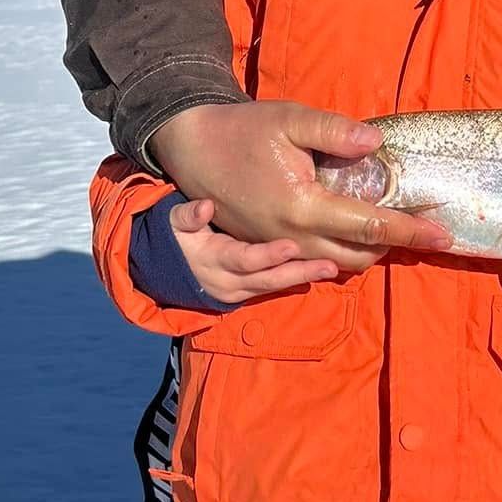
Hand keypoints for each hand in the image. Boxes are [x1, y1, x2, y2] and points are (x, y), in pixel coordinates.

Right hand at [152, 100, 450, 272]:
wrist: (193, 148)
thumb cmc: (243, 130)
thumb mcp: (290, 119)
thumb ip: (335, 132)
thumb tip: (376, 143)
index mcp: (303, 207)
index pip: (369, 226)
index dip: (410, 231)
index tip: (443, 235)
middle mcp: (292, 238)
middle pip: (359, 257)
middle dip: (394, 246)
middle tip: (421, 225)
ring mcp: (278, 248)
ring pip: (337, 266)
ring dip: (368, 252)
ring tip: (392, 229)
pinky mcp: (268, 248)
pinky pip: (314, 263)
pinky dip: (341, 254)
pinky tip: (353, 232)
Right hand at [169, 199, 340, 304]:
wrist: (168, 267)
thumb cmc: (176, 235)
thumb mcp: (172, 222)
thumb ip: (187, 216)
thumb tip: (204, 207)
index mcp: (213, 259)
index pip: (244, 258)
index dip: (268, 255)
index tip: (292, 246)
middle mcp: (227, 281)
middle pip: (267, 279)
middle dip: (299, 272)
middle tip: (329, 265)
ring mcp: (238, 291)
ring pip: (274, 286)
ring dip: (303, 278)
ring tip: (333, 268)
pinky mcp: (246, 294)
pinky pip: (274, 288)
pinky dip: (296, 280)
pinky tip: (322, 270)